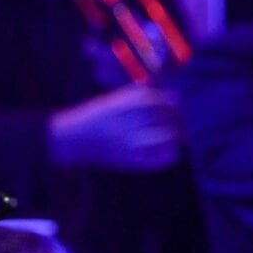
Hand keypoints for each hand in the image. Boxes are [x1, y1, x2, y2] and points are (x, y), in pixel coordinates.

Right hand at [47, 83, 183, 170]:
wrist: (73, 139)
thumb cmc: (96, 116)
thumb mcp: (114, 99)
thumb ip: (139, 95)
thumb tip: (168, 93)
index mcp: (125, 104)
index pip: (160, 100)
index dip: (171, 101)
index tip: (175, 103)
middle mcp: (129, 121)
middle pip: (166, 117)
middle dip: (177, 118)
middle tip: (180, 120)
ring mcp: (130, 142)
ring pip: (167, 136)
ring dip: (177, 134)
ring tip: (178, 135)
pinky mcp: (131, 160)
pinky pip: (159, 158)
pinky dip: (169, 154)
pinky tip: (171, 150)